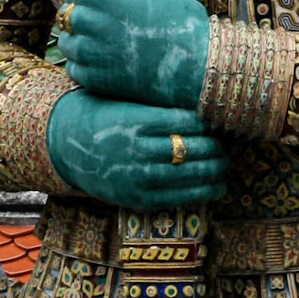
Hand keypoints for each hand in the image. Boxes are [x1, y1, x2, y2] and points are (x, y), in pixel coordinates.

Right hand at [46, 90, 226, 208]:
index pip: (191, 121)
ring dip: (217, 170)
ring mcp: (139, 177)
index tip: (224, 118)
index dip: (213, 122)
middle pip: (198, 148)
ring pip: (193, 175)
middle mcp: (140, 149)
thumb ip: (160, 102)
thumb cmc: (102, 112)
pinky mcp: (138, 199)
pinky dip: (203, 192)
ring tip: (227, 163)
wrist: (66, 144)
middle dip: (221, 146)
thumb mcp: (127, 99)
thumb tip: (205, 102)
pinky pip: (180, 197)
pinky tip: (216, 185)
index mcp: (138, 119)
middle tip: (232, 142)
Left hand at [58, 0, 209, 110]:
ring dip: (76, 42)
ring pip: (66, 44)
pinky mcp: (99, 80)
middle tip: (91, 23)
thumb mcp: (163, 0)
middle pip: (67, 16)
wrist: (199, 69)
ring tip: (94, 44)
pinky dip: (81, 66)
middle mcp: (97, 24)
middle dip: (77, 18)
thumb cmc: (188, 29)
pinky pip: (74, 70)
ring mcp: (95, 54)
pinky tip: (97, 64)